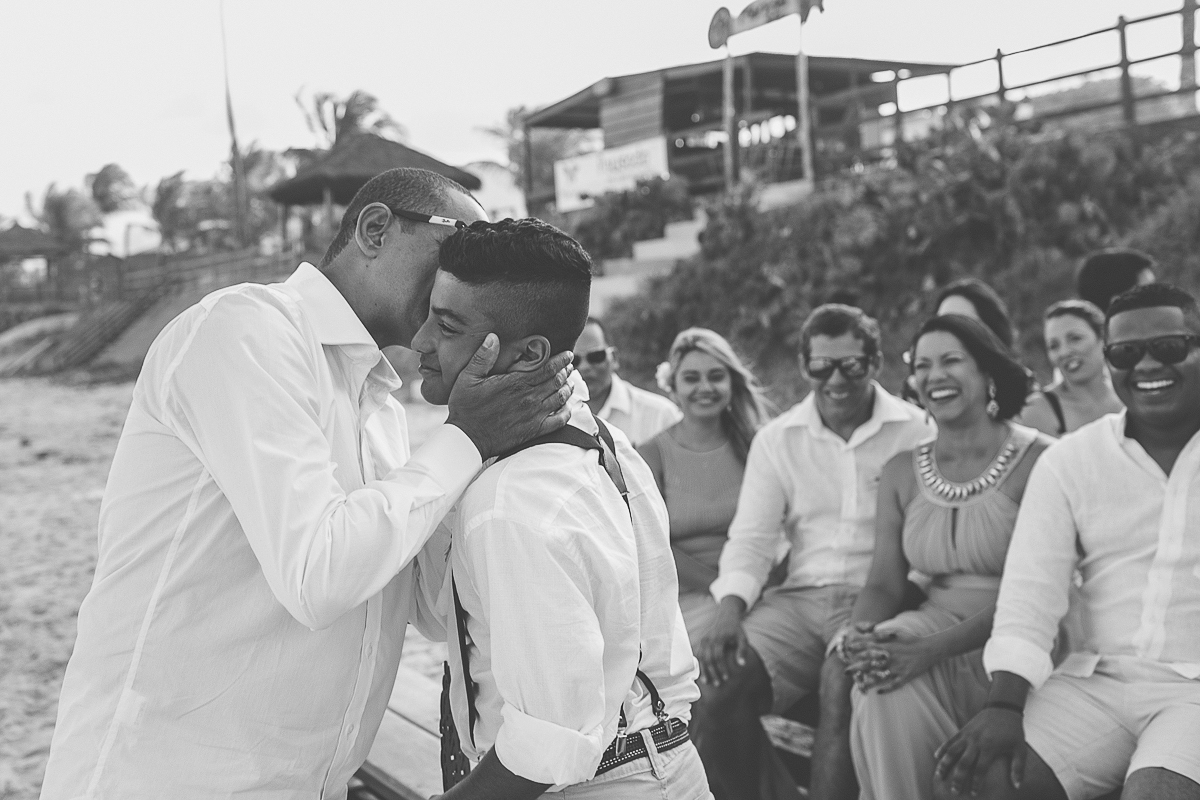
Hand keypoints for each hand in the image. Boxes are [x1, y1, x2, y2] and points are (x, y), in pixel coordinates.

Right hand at [446, 335, 573, 458]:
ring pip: (560, 399)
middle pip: (557, 381)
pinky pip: (558, 421)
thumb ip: (483, 356)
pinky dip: (566, 412)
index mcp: (516, 383)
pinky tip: (567, 407)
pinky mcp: (534, 431)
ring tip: (570, 382)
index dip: (561, 360)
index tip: (568, 355)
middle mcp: (529, 398)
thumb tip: (493, 337)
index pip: (547, 368)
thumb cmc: (465, 407)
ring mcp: (534, 415)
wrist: (467, 438)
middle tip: (570, 367)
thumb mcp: (468, 377)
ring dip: (568, 389)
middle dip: (566, 372)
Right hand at [697, 598, 748, 685]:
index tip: (726, 678)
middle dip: (712, 672)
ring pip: (701, 657)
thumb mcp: (742, 638)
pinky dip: (699, 664)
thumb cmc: (736, 629)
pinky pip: (698, 654)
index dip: (721, 668)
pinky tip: (702, 673)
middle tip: (717, 684)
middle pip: (708, 659)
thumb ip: (742, 651)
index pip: (718, 656)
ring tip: (707, 682)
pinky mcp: (701, 640)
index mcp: (719, 637)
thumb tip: (741, 665)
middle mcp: (709, 638)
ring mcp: (703, 639)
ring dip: (703, 670)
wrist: (726, 616)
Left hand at [843, 628, 937, 692]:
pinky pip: (895, 684)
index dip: (857, 647)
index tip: (848, 649)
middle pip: (870, 663)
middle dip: (857, 667)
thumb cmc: (911, 640)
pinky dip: (886, 689)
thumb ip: (882, 634)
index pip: (869, 646)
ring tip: (859, 686)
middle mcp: (891, 656)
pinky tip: (878, 692)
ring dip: (868, 682)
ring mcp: (898, 667)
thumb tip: (869, 630)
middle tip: (846, 671)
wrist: (929, 649)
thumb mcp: (896, 633)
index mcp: (888, 645)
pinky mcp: (906, 676)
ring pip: (880, 676)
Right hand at [934, 707, 1026, 795]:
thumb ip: (1018, 768)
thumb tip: (1017, 786)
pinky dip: (942, 748)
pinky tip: (936, 757)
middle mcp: (976, 742)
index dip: (976, 782)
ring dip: (945, 764)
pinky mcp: (963, 730)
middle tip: (954, 791)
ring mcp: (967, 735)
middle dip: (958, 778)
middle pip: (963, 763)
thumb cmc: (1013, 730)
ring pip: (952, 751)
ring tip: (939, 776)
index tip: (973, 793)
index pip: (980, 769)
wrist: (1002, 708)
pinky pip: (950, 740)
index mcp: (989, 748)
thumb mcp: (1020, 749)